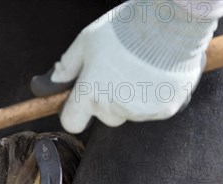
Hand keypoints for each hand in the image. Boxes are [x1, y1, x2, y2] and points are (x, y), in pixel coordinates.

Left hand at [31, 0, 219, 132]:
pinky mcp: (164, 109)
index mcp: (90, 92)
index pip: (72, 122)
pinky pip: (153, 110)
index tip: (79, 103)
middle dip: (107, 101)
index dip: (74, 113)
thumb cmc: (126, 28)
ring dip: (132, 98)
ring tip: (140, 69)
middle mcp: (113, 106)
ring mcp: (140, 111)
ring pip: (129, 113)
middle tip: (119, 73)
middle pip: (104, 117)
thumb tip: (49, 83)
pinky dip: (154, 97)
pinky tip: (157, 74)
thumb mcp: (86, 41)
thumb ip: (67, 66)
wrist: (172, 22)